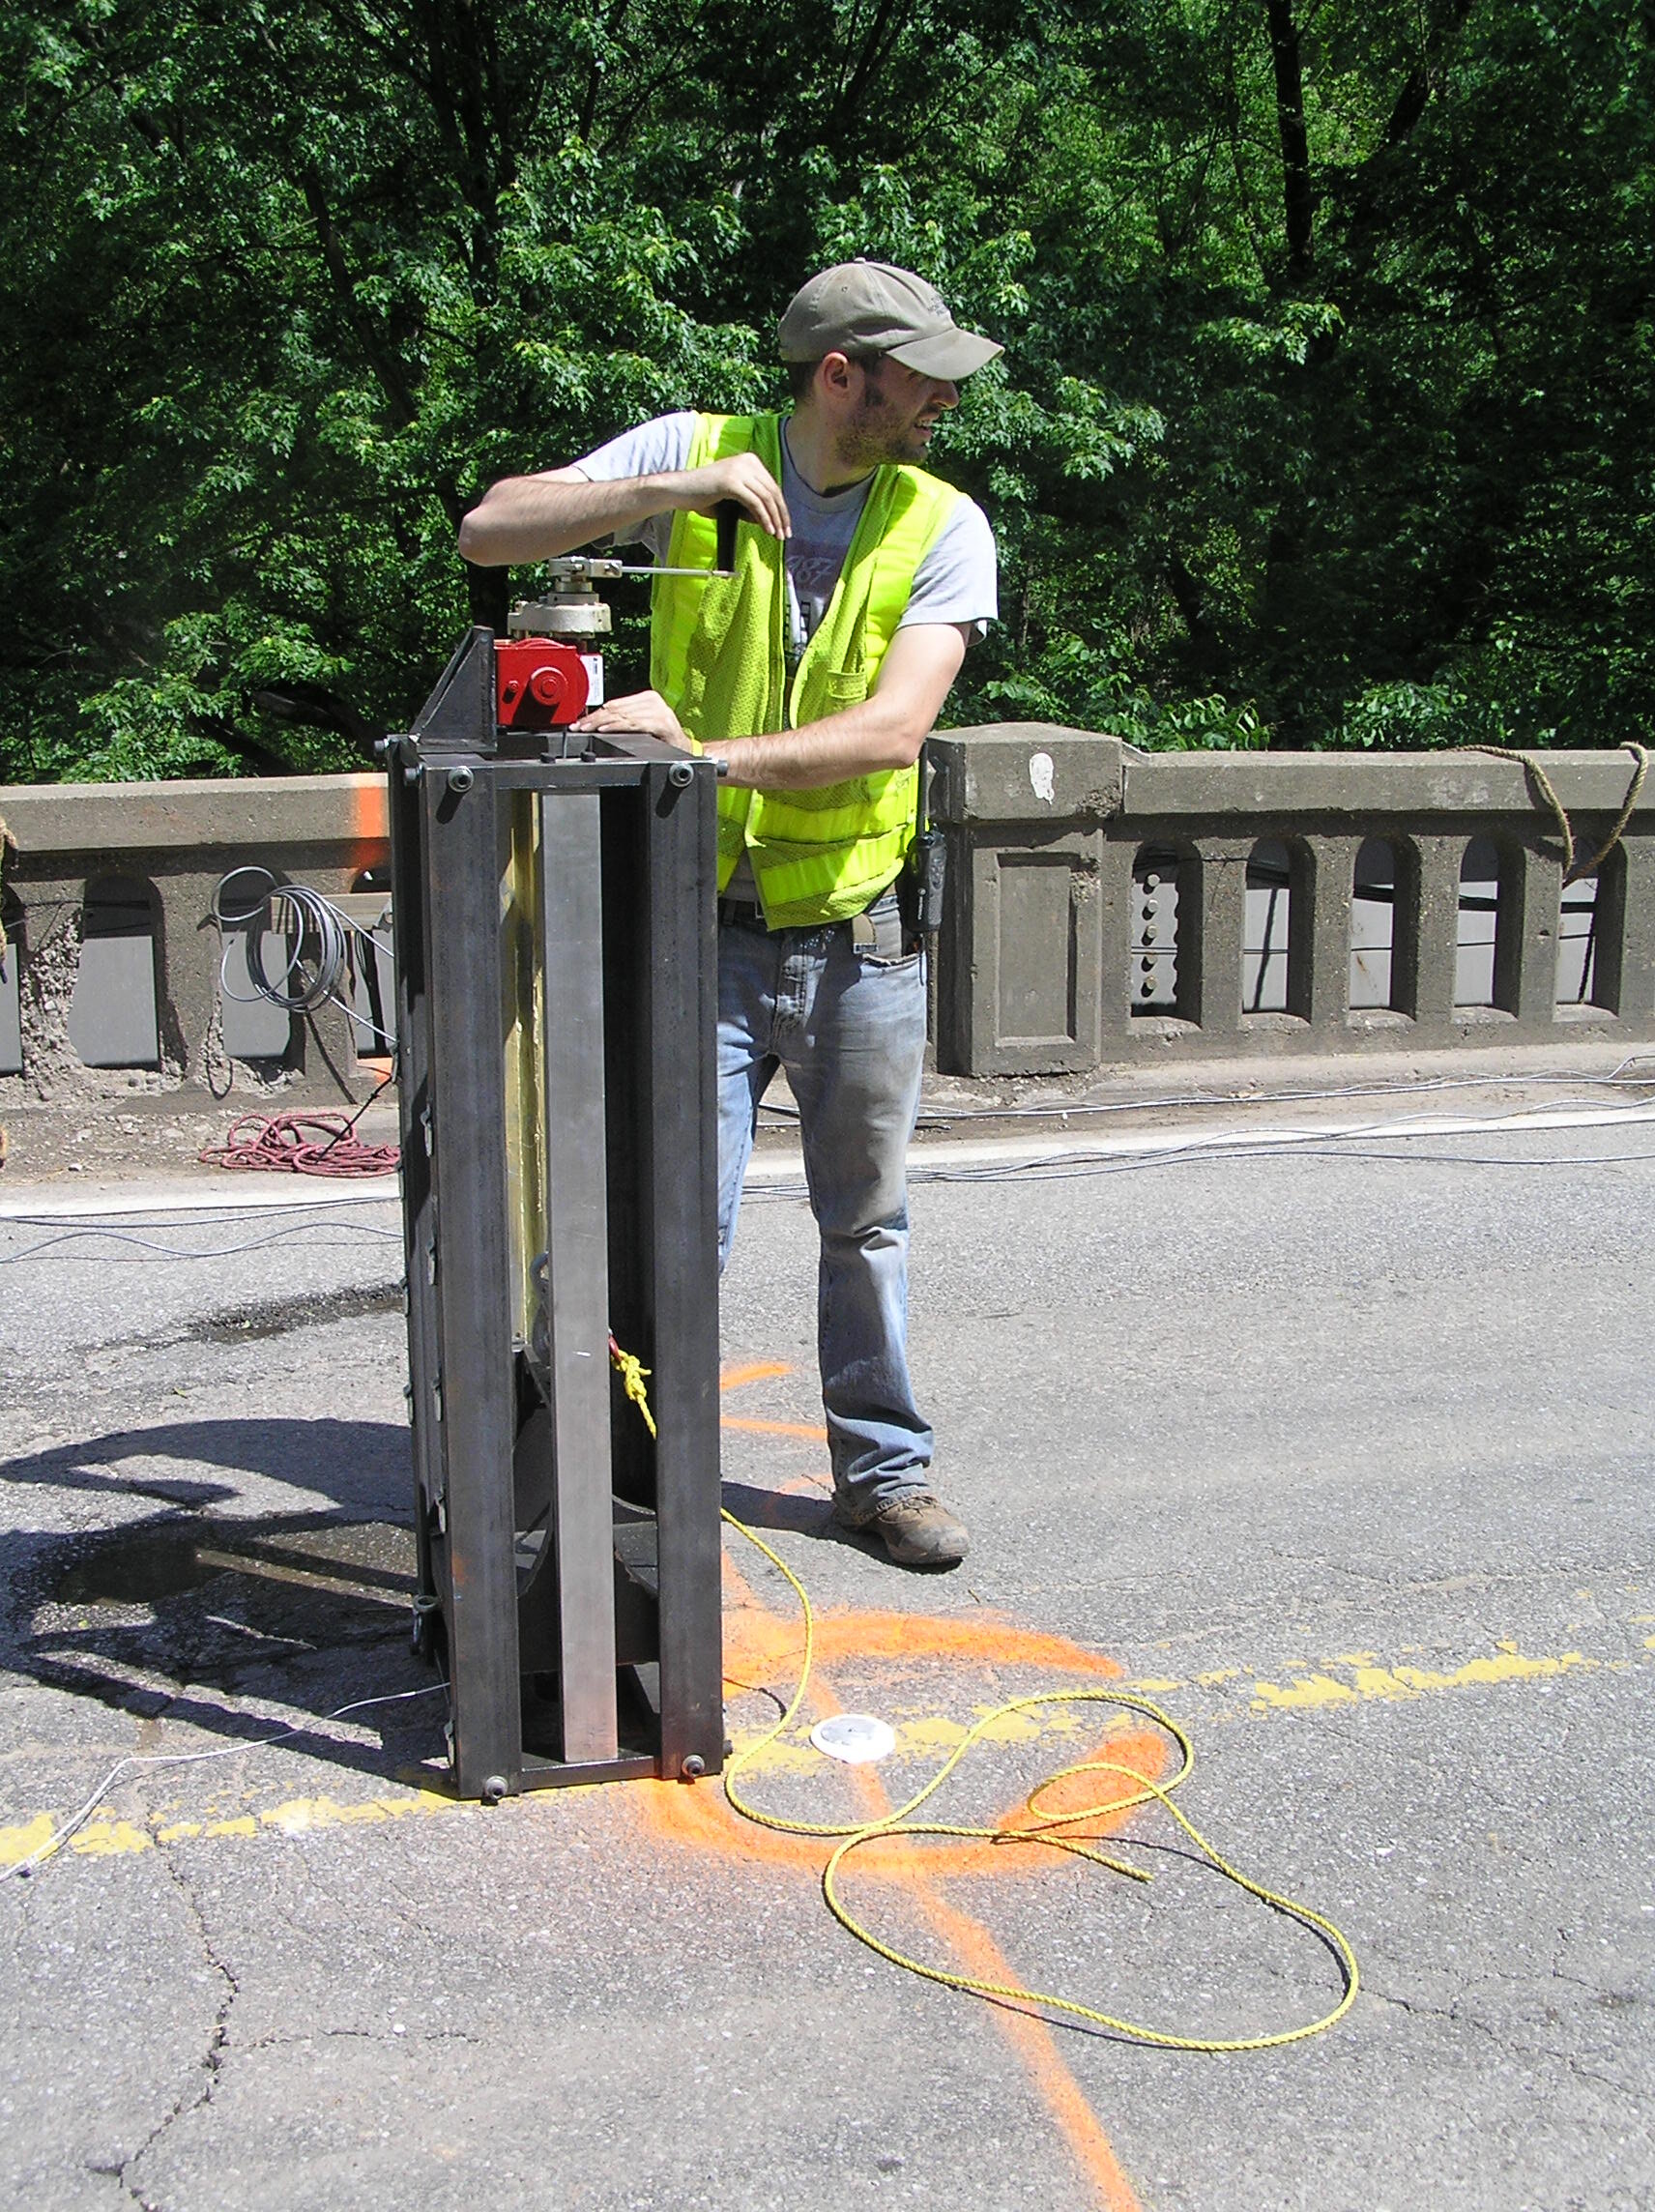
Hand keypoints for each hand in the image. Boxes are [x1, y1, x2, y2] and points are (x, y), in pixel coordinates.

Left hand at [571, 690, 689, 746]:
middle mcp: (653, 701)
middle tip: (578, 727)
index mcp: (647, 697)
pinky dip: (617, 727)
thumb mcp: (642, 725)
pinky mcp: (662, 723)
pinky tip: (605, 730)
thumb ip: (626, 720)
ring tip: (587, 729)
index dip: (596, 713)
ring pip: (622, 716)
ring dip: (601, 723)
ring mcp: (659, 711)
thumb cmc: (663, 740)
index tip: (580, 722)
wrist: (687, 753)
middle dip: (594, 719)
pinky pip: (634, 724)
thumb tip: (599, 721)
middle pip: (616, 709)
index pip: (615, 704)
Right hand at [667, 452, 790, 540]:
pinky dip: (764, 519)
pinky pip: (755, 504)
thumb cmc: (703, 495)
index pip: (773, 486)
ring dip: (775, 519)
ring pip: (767, 498)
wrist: (680, 490)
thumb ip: (751, 504)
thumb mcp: (733, 497)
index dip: (781, 507)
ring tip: (777, 535)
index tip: (785, 525)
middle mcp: (747, 462)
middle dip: (781, 515)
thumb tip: (769, 520)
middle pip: (773, 491)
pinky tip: (767, 530)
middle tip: (785, 534)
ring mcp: (739, 470)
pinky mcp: (732, 482)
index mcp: (749, 461)